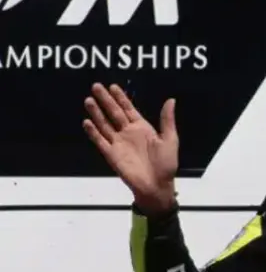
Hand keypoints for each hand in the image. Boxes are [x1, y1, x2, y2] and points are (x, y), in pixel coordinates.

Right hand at [83, 83, 178, 212]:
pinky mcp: (111, 154)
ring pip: (104, 124)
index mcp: (142, 128)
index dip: (121, 98)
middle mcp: (128, 133)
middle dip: (105, 100)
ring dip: (97, 112)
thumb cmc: (166, 164)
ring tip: (88, 100)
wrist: (157, 185)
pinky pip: (100, 141)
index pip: (128, 109)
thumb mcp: (170, 139)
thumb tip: (171, 100)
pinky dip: (93, 132)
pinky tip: (87, 121)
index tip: (113, 86)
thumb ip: (167, 120)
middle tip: (96, 86)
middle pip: (114, 113)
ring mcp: (118, 143)